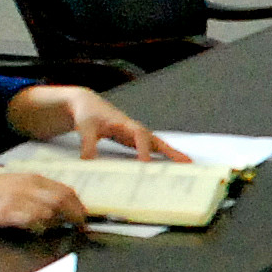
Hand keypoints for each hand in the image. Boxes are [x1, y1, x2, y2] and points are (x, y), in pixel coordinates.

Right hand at [0, 169, 86, 231]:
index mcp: (32, 179)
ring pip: (51, 209)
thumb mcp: (14, 184)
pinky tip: (43, 231)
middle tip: (81, 227)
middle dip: (76, 214)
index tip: (83, 216)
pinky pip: (33, 219)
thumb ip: (34, 192)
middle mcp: (28, 186)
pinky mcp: (8, 211)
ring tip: (64, 230)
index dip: (78, 204)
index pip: (64, 190)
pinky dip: (42, 226)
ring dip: (61, 221)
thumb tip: (54, 207)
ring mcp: (19, 198)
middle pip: (63, 199)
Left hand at [19, 86, 188, 162]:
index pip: (139, 135)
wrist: (86, 104)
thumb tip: (90, 161)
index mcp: (124, 123)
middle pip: (156, 140)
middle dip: (170, 151)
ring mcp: (135, 134)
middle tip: (186, 163)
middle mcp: (134, 128)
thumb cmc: (87, 114)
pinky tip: (167, 167)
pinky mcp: (133, 140)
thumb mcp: (85, 127)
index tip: (146, 162)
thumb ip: (88, 143)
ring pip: (157, 144)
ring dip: (170, 154)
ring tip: (186, 166)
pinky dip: (161, 156)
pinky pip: (150, 149)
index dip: (144, 148)